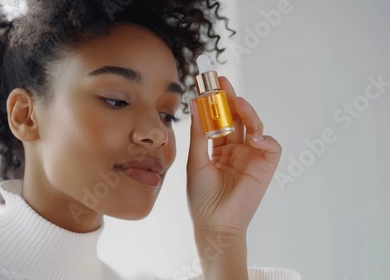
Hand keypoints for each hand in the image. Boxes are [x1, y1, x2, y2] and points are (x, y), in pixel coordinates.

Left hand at [187, 76, 281, 233]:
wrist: (215, 224)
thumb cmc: (202, 197)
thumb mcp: (196, 161)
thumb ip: (199, 134)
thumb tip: (196, 105)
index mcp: (219, 148)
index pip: (219, 120)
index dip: (215, 103)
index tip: (207, 84)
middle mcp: (236, 149)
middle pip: (236, 118)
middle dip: (230, 99)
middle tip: (222, 81)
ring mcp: (251, 156)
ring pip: (254, 126)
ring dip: (247, 112)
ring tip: (236, 102)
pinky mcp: (265, 166)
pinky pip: (270, 145)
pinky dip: (263, 138)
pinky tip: (251, 138)